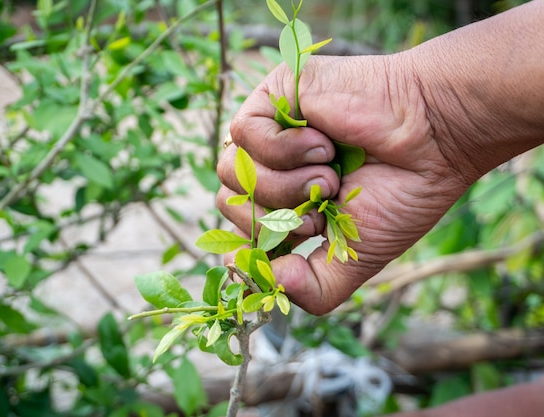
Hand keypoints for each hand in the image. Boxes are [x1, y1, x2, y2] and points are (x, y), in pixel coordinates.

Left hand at [217, 54, 467, 313]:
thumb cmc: (402, 192)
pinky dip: (285, 148)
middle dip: (281, 216)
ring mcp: (269, 133)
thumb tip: (256, 279)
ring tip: (330, 174)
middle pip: (230, 206)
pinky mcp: (272, 97)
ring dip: (286, 184)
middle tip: (325, 204)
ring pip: (233, 173)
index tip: (283, 254)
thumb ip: (311, 288)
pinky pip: (243, 133)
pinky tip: (323, 142)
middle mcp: (271, 169)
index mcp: (286, 206)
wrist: (434, 136)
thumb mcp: (356, 257)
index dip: (252, 251)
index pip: (238, 234)